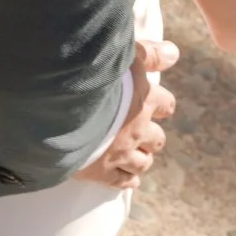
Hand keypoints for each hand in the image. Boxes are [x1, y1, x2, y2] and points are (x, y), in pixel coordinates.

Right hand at [76, 39, 177, 188]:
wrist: (60, 104)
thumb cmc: (91, 73)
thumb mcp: (123, 53)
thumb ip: (150, 53)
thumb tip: (175, 53)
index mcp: (144, 99)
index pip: (165, 104)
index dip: (160, 104)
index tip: (152, 103)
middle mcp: (138, 129)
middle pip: (157, 139)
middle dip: (150, 135)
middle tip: (139, 131)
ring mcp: (121, 153)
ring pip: (143, 163)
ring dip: (141, 158)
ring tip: (133, 155)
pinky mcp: (102, 172)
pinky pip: (122, 182)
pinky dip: (127, 180)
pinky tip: (127, 179)